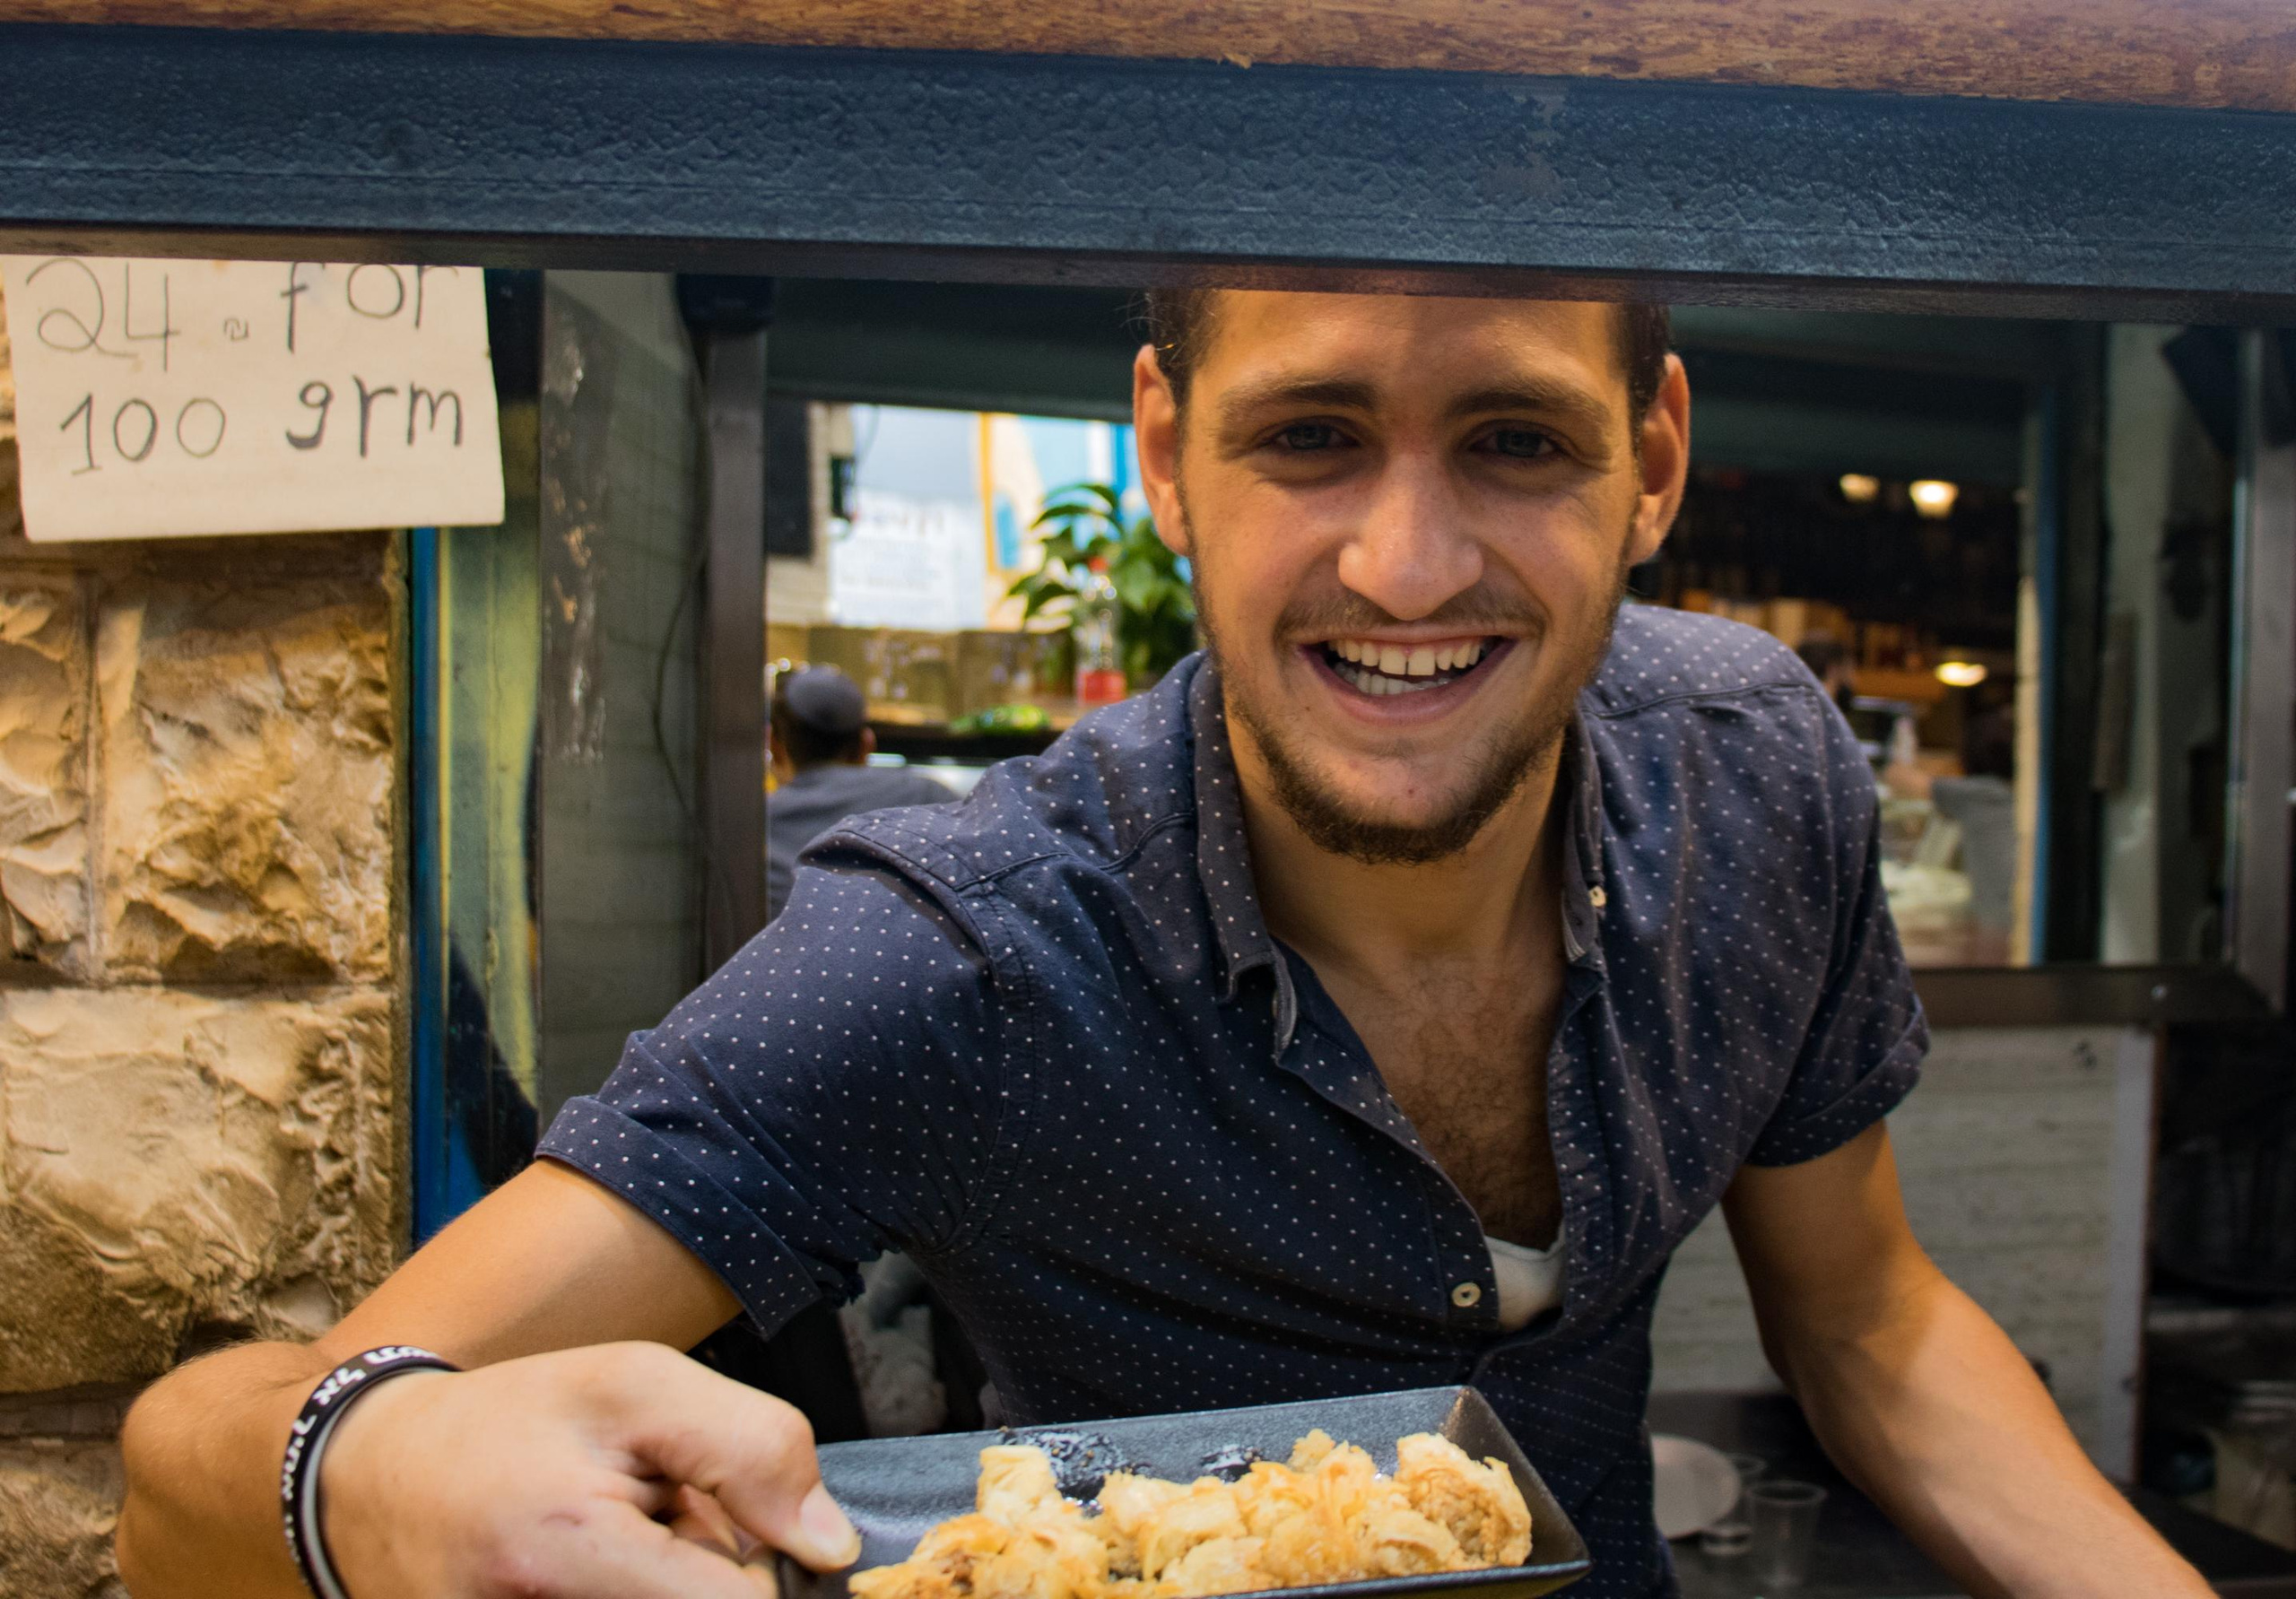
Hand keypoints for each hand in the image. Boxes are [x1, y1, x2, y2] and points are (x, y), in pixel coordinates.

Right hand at [317, 1341, 860, 1598]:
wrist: (368, 1481)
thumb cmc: (513, 1423)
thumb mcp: (636, 1385)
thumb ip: (749, 1448)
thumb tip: (831, 1546)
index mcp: (572, 1549)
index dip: (765, 1569)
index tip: (739, 1526)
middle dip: (710, 1571)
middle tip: (656, 1522)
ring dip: (670, 1583)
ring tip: (617, 1545)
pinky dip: (635, 1591)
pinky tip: (593, 1573)